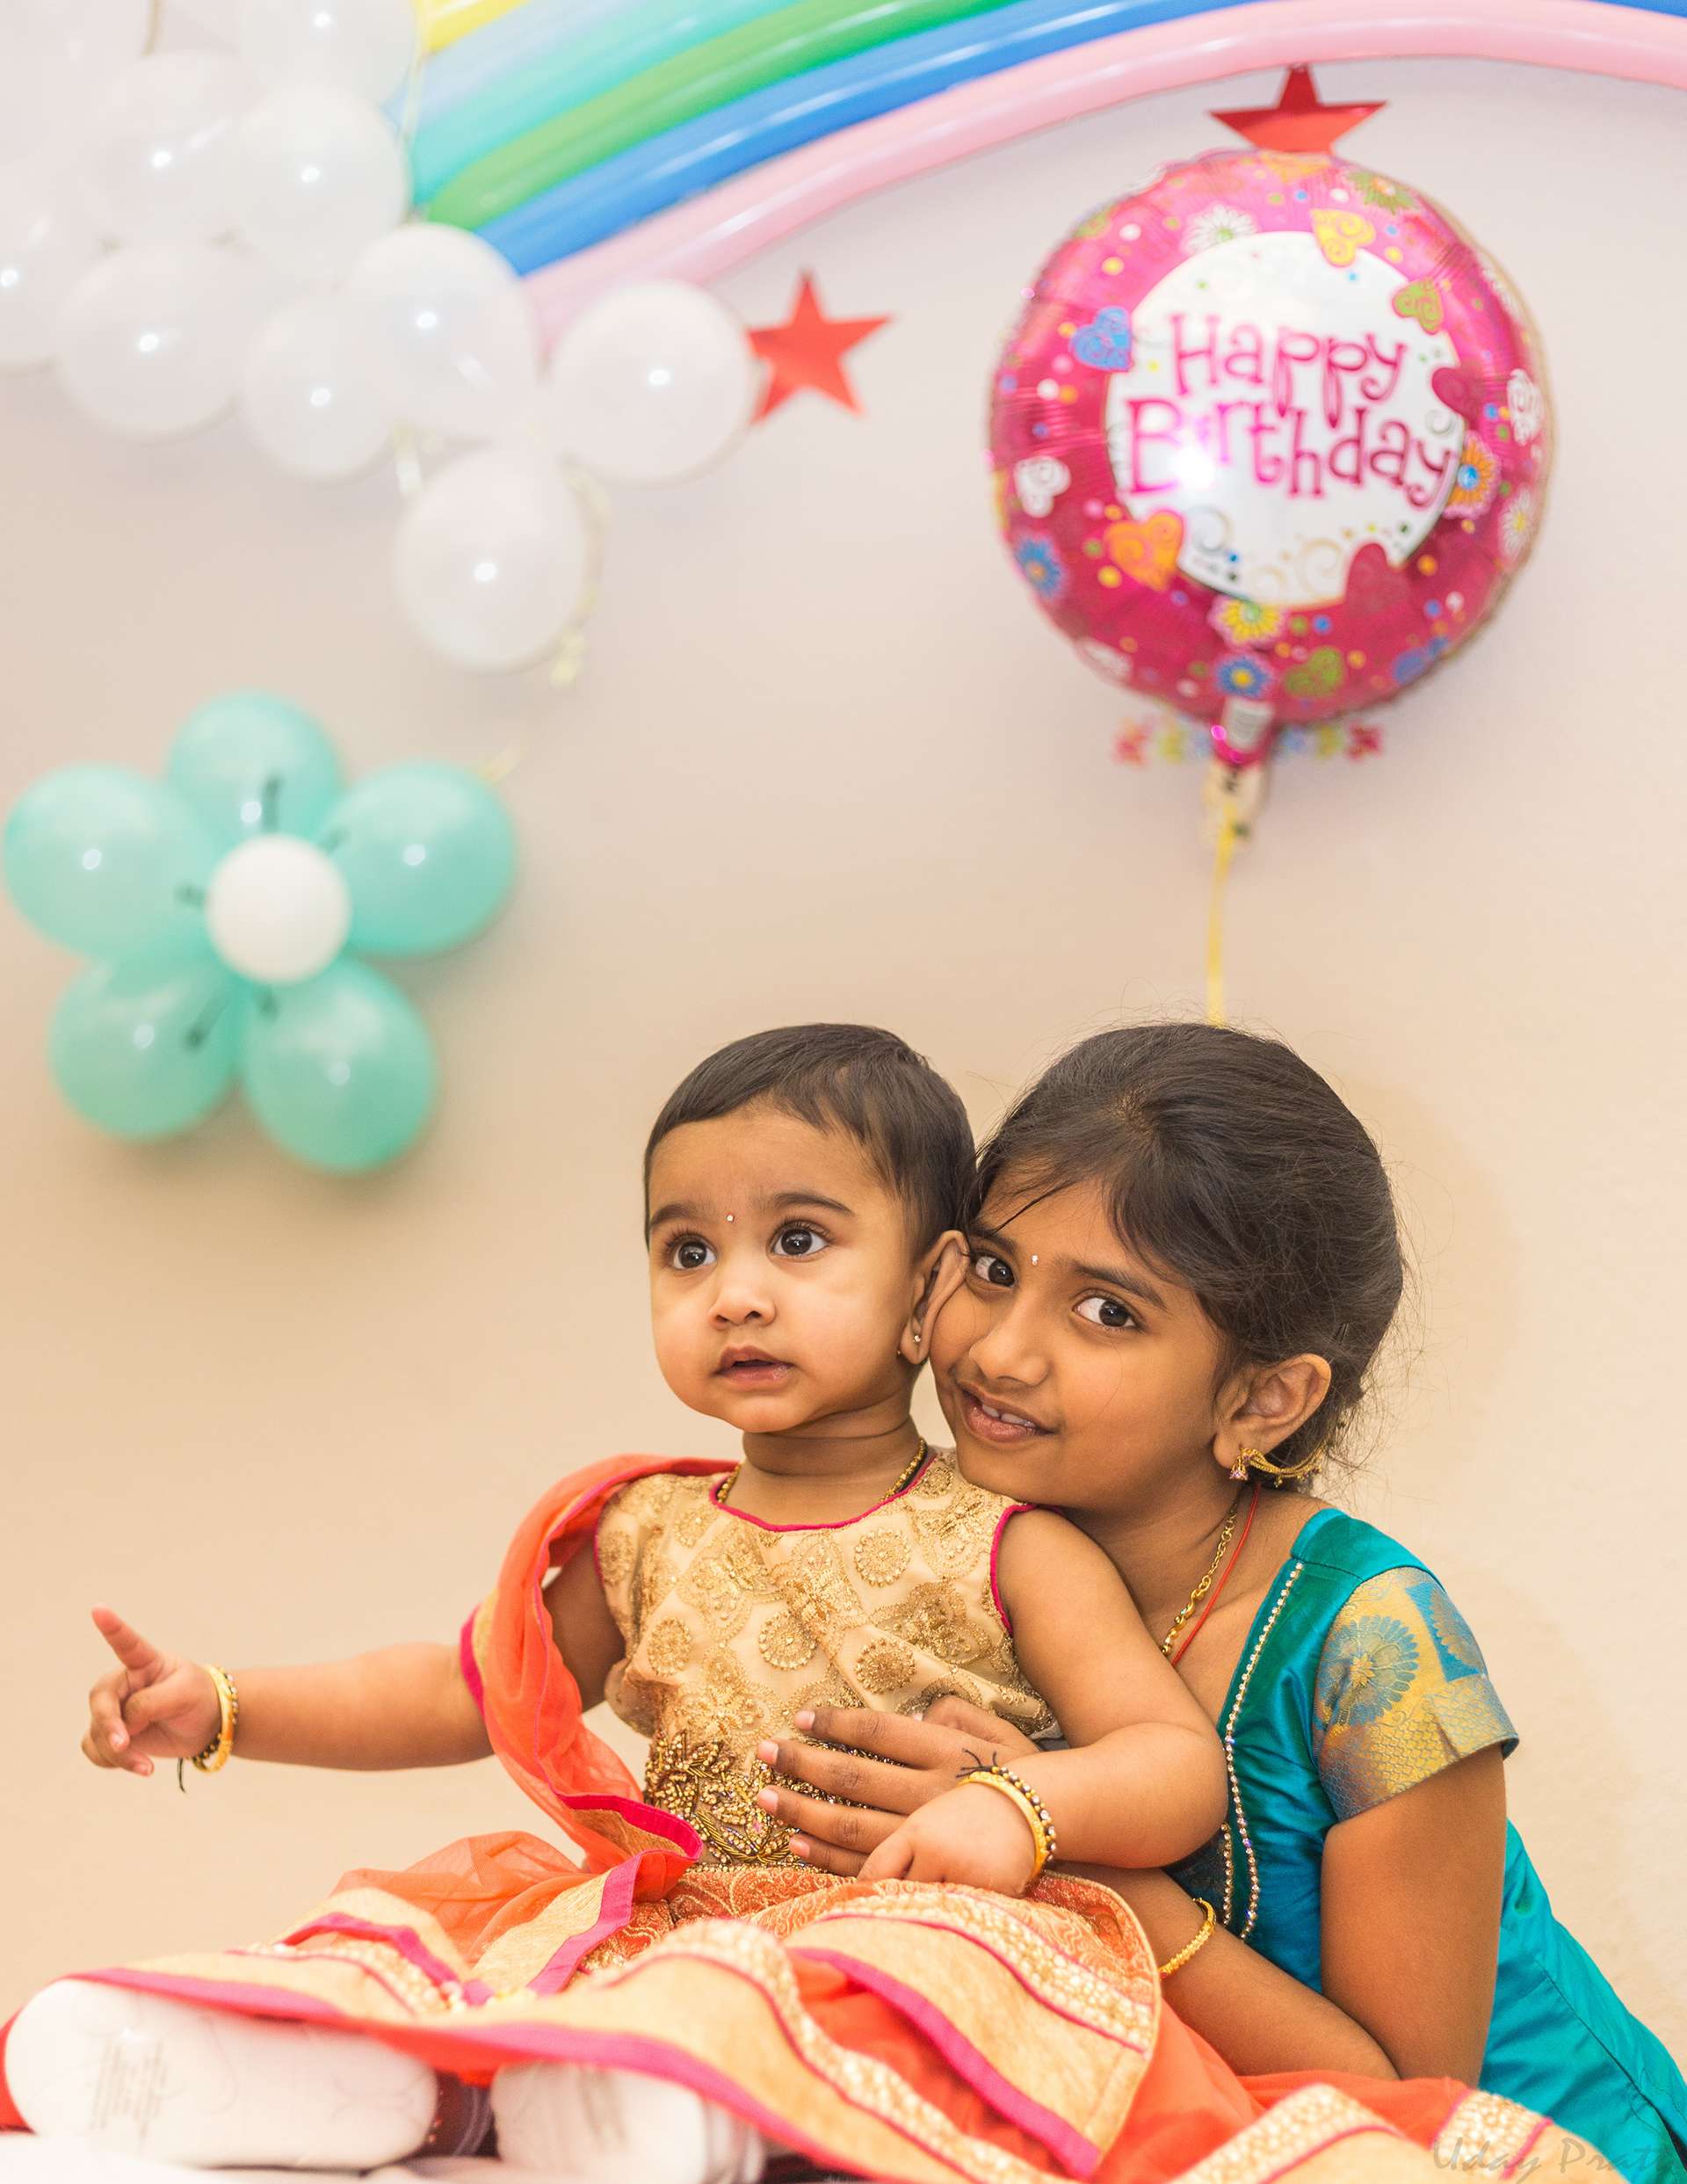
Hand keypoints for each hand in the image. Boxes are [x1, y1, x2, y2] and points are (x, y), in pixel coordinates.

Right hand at [83, 1606, 219, 1776]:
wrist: (206, 1723)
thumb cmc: (199, 1698)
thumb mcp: (185, 1695)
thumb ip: (152, 1702)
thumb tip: (123, 1720)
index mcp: (145, 1661)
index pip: (127, 1642)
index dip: (112, 1627)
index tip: (98, 1608)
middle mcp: (124, 1683)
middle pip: (100, 1701)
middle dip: (109, 1726)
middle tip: (124, 1744)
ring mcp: (116, 1709)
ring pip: (96, 1732)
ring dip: (117, 1754)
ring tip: (146, 1766)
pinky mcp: (114, 1733)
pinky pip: (96, 1751)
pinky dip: (113, 1763)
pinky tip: (140, 1766)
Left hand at [756, 1697, 1042, 1875]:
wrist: (1062, 1832)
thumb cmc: (1025, 1774)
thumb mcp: (998, 1729)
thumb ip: (954, 1712)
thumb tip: (915, 1712)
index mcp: (944, 1750)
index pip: (876, 1731)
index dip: (835, 1723)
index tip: (801, 1718)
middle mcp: (929, 1792)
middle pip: (853, 1777)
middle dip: (803, 1765)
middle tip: (764, 1754)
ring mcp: (924, 1837)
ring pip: (851, 1826)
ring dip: (804, 1812)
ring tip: (767, 1799)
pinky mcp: (923, 1871)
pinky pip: (865, 1865)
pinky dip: (825, 1856)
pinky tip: (797, 1842)